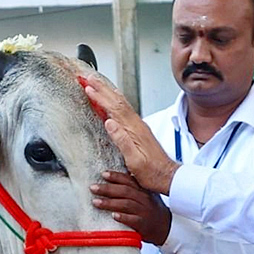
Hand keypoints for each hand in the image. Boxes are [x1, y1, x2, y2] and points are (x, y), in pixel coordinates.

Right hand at [82, 77, 179, 193]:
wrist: (166, 176)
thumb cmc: (150, 172)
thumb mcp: (134, 161)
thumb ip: (122, 140)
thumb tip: (109, 123)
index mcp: (134, 130)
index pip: (114, 108)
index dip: (100, 97)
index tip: (88, 88)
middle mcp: (137, 124)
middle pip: (117, 101)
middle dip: (101, 88)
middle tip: (87, 77)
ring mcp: (138, 125)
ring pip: (120, 103)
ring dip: (107, 91)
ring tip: (95, 82)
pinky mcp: (138, 129)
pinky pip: (124, 109)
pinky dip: (115, 100)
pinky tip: (111, 98)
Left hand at [90, 170, 171, 244]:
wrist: (167, 227)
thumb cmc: (152, 209)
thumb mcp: (145, 195)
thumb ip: (133, 188)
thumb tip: (113, 179)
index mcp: (143, 190)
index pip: (128, 180)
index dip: (116, 176)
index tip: (103, 174)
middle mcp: (144, 199)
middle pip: (124, 191)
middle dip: (107, 189)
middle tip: (92, 188)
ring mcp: (144, 211)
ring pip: (126, 204)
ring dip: (110, 203)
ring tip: (95, 202)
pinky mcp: (144, 224)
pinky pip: (133, 220)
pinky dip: (123, 217)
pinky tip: (113, 216)